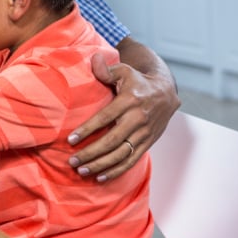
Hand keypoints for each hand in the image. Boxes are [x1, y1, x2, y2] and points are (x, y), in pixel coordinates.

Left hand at [67, 53, 179, 180]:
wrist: (166, 92)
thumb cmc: (137, 80)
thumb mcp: (123, 70)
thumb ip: (106, 68)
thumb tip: (94, 60)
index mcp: (130, 101)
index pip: (105, 117)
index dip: (88, 129)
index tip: (71, 139)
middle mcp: (138, 119)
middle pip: (112, 140)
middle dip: (91, 152)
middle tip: (72, 160)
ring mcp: (144, 133)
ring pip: (121, 154)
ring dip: (101, 165)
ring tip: (82, 170)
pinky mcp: (148, 143)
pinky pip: (132, 160)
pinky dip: (116, 171)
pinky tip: (100, 177)